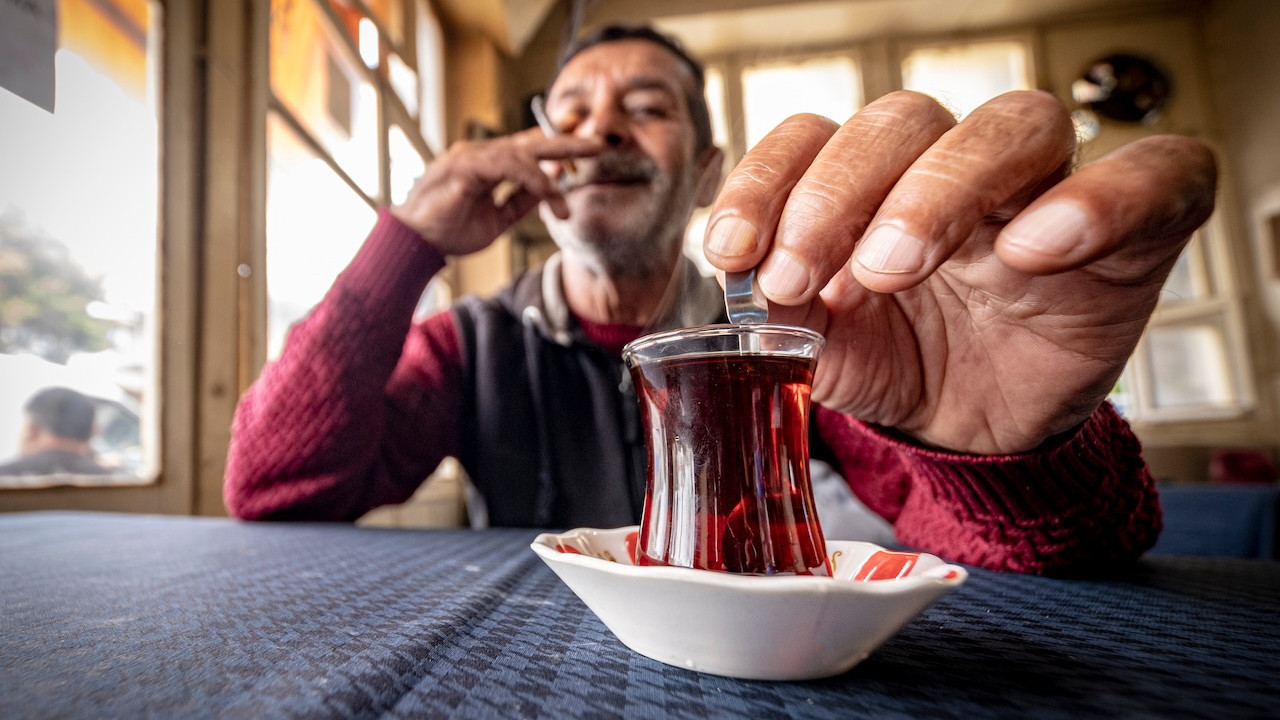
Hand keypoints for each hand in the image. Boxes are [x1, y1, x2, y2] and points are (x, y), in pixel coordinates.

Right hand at [391, 128, 602, 255]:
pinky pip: (509, 166)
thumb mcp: (497, 219)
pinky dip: (534, 178)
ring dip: (556, 160)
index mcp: (488, 164)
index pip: (529, 149)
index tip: (588, 151)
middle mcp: (481, 154)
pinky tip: (551, 192)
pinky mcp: (465, 167)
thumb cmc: (448, 231)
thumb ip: (520, 202)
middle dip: (568, 141)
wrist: (414, 244)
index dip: (558, 148)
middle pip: (531, 142)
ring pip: (523, 150)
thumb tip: (549, 191)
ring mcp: (472, 157)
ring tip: (582, 171)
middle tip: (600, 142)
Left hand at [703, 90, 1216, 454]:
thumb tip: (745, 284)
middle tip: (802, 276)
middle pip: (905, 119)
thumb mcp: (825, 351)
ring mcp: (1048, 186)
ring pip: (1011, 125)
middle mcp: (957, 166)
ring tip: (891, 269)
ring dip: (938, 191)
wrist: (980, 428)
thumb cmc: (905, 363)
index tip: (731, 250)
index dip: (766, 180)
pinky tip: (1031, 251)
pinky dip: (1096, 201)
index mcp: (874, 183)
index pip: (815, 135)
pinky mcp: (1139, 223)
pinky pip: (1152, 174)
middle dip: (839, 193)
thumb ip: (783, 315)